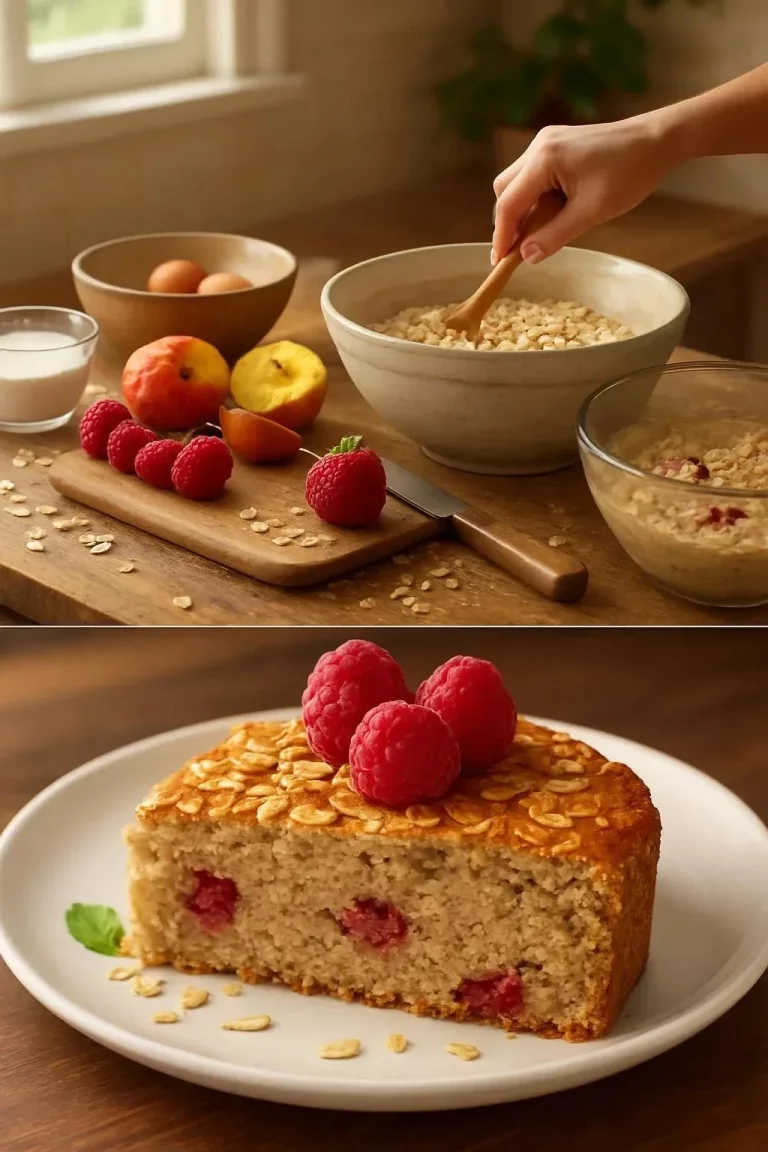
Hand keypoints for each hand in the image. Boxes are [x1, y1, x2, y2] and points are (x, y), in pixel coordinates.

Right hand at [492, 116, 673, 265]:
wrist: (656, 141)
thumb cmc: (629, 174)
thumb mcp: (591, 212)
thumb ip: (555, 235)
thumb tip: (526, 256)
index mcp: (544, 160)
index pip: (508, 204)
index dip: (502, 236)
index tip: (500, 263)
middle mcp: (538, 146)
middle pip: (504, 190)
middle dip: (509, 221)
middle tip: (520, 250)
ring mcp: (546, 142)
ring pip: (516, 182)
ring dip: (522, 209)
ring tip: (540, 232)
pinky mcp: (555, 144)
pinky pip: (532, 175)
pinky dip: (535, 197)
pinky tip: (552, 212)